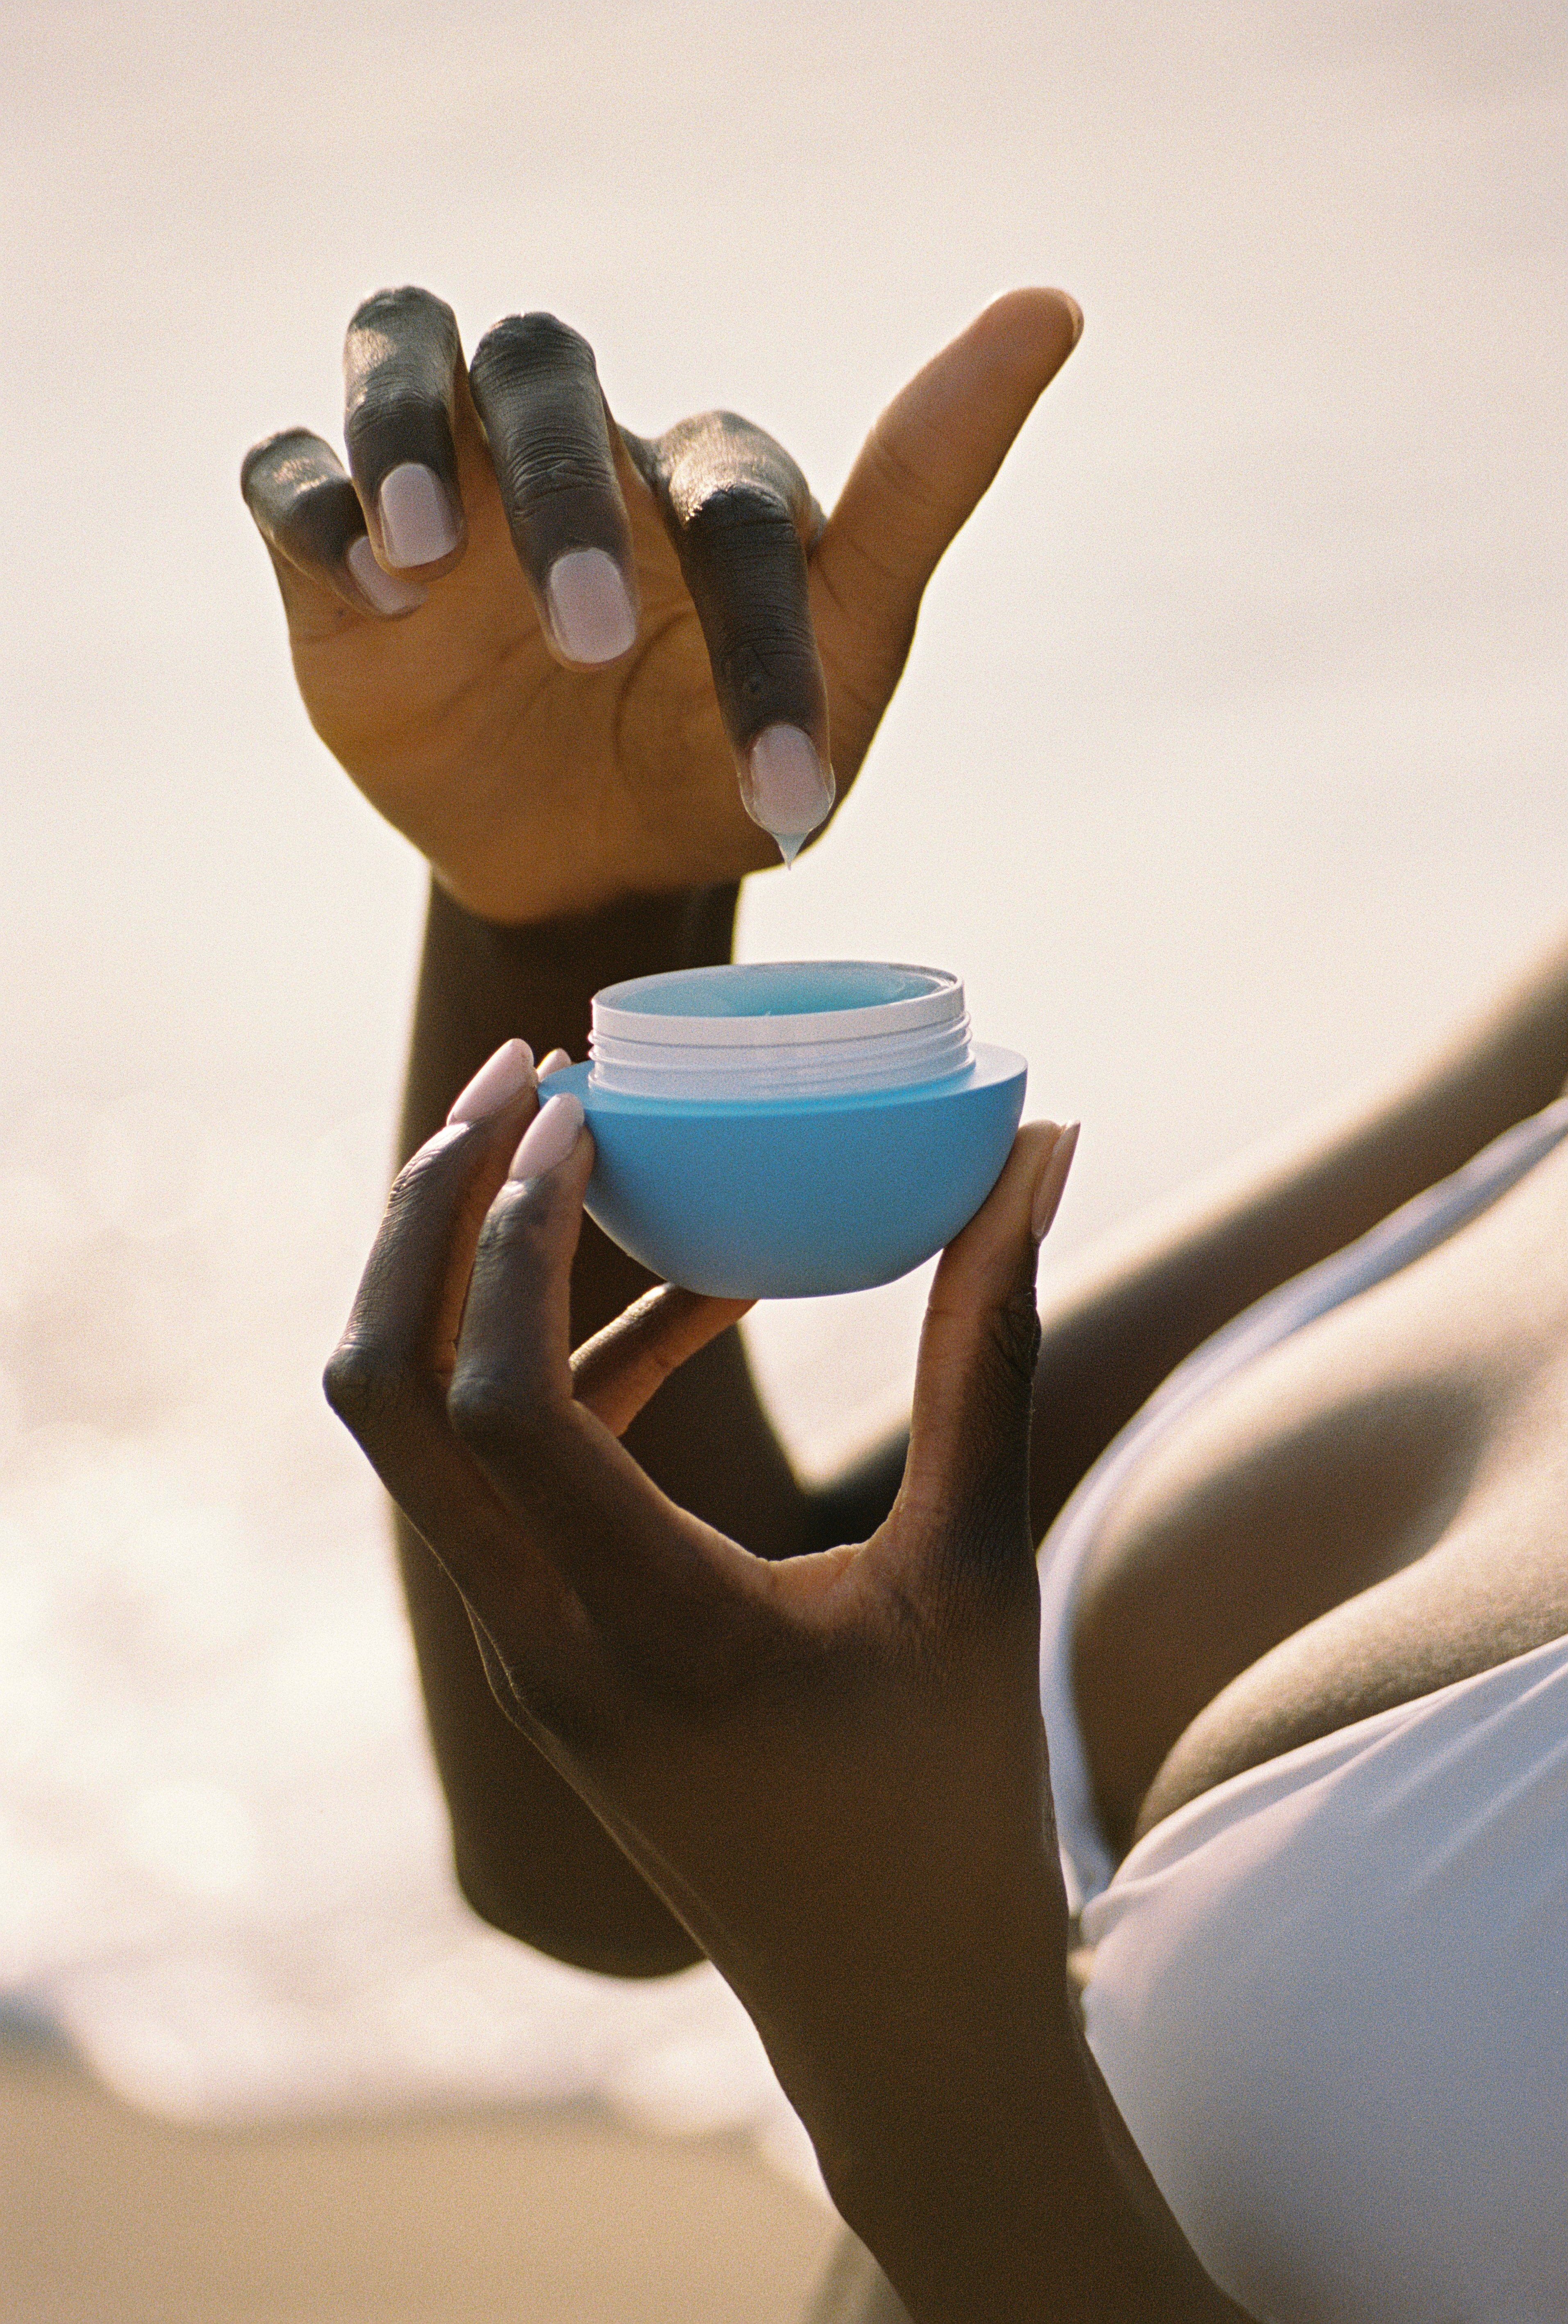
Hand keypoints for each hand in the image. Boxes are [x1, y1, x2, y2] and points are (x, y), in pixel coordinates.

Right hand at [242, 288, 1080, 922]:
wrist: (599, 869)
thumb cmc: (727, 759)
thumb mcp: (845, 656)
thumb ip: (930, 485)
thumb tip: (1053, 301)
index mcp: (701, 482)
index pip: (731, 504)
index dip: (762, 643)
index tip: (788, 795)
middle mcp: (573, 455)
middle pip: (543, 371)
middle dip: (560, 495)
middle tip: (588, 645)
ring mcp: (448, 494)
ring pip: (401, 352)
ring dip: (407, 436)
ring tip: (425, 560)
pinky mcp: (337, 559)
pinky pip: (290, 476)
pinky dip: (318, 508)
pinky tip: (369, 587)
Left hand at [324, 1056, 1088, 2317]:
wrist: (892, 2007)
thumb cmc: (955, 1804)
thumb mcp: (981, 1570)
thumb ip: (991, 1351)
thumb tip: (1041, 1155)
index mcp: (647, 1631)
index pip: (496, 1401)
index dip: (508, 1228)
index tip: (577, 1099)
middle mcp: (541, 1642)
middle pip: (385, 1395)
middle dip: (426, 1214)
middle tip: (520, 1073)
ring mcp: (524, 1652)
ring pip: (417, 1433)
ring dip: (468, 1278)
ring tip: (576, 1144)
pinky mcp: (546, 1650)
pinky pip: (503, 1478)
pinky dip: (563, 1367)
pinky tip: (699, 1301)